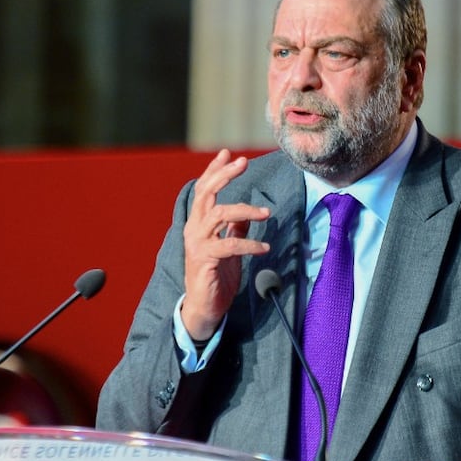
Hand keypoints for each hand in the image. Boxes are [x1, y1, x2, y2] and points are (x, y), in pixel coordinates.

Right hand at [180, 149, 270, 338]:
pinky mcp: (206, 259)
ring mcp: (198, 243)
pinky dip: (250, 244)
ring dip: (245, 209)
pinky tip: (264, 247)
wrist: (204, 307)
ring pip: (219, 213)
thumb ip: (234, 230)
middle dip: (225, 174)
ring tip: (266, 213)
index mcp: (199, 223)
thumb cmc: (216, 277)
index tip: (227, 153)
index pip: (204, 189)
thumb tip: (247, 217)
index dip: (215, 170)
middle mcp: (194, 229)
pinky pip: (230, 244)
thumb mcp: (229, 249)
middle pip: (206, 192)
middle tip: (243, 162)